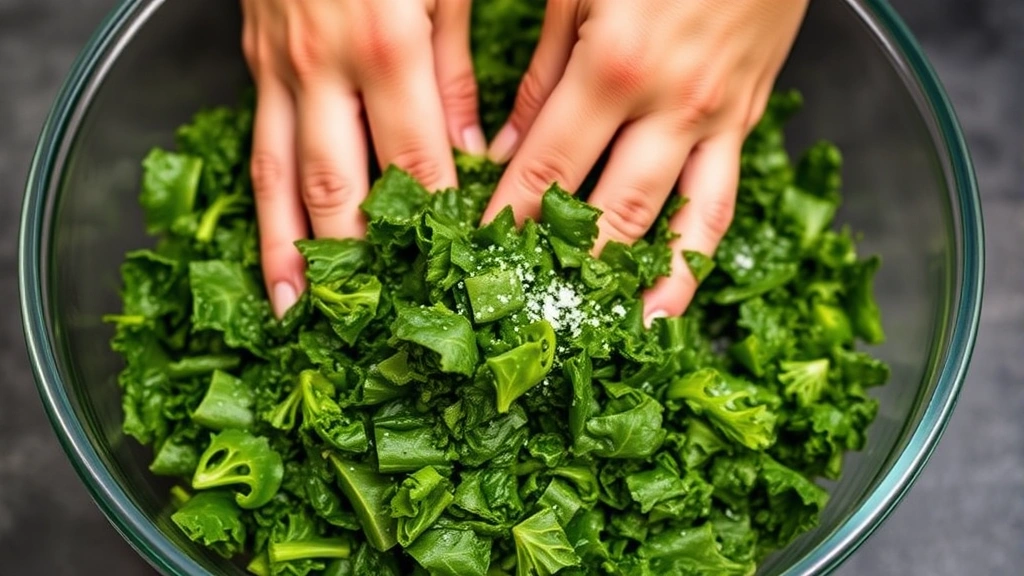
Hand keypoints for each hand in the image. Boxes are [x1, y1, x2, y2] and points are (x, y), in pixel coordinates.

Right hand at [241, 0, 484, 316]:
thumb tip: (471, 153)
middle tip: (373, 329)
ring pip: (282, 178)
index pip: (417, 163)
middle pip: (338, 185)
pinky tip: (270, 250)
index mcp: (388, 45)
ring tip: (297, 314)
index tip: (453, 282)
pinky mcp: (255, 63)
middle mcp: (324, 66)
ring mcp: (280, 68)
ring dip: (288, 253)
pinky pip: (259, 147)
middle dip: (356, 262)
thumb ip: (457, 68)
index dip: (435, 227)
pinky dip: (261, 208)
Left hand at [480, 0, 808, 323]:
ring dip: (631, 288)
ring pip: (670, 226)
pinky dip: (693, 262)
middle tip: (522, 316)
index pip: (547, 171)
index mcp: (614, 66)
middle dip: (559, 269)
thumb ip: (542, 73)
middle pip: (605, 212)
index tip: (475, 266)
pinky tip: (667, 304)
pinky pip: (719, 207)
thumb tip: (508, 149)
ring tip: (598, 337)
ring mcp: (715, 120)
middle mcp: (669, 106)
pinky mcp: (746, 123)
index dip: (507, 225)